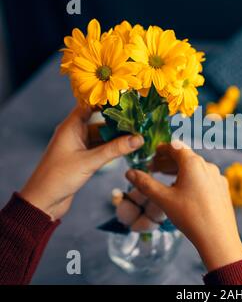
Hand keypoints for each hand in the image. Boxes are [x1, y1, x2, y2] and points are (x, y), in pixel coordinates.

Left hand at [20, 105, 143, 219]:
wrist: (43, 201)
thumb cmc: (59, 177)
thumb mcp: (89, 161)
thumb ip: (114, 149)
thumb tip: (138, 139)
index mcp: (70, 127)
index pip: (90, 105)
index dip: (107, 102)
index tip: (127, 100)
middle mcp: (74, 132)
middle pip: (99, 121)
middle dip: (117, 121)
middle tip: (138, 120)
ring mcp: (79, 145)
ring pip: (101, 135)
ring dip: (116, 136)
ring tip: (137, 134)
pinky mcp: (82, 157)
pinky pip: (100, 147)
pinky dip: (112, 147)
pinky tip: (126, 147)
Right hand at [124, 141, 241, 270]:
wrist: (218, 238)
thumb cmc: (190, 216)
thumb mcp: (164, 199)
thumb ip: (145, 184)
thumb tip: (129, 172)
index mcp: (193, 163)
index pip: (175, 147)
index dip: (162, 149)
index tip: (153, 154)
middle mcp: (208, 166)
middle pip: (185, 157)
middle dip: (168, 161)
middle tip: (154, 168)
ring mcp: (218, 177)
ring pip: (196, 168)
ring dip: (180, 170)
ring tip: (166, 178)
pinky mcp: (222, 188)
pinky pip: (205, 178)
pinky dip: (192, 179)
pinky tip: (185, 191)